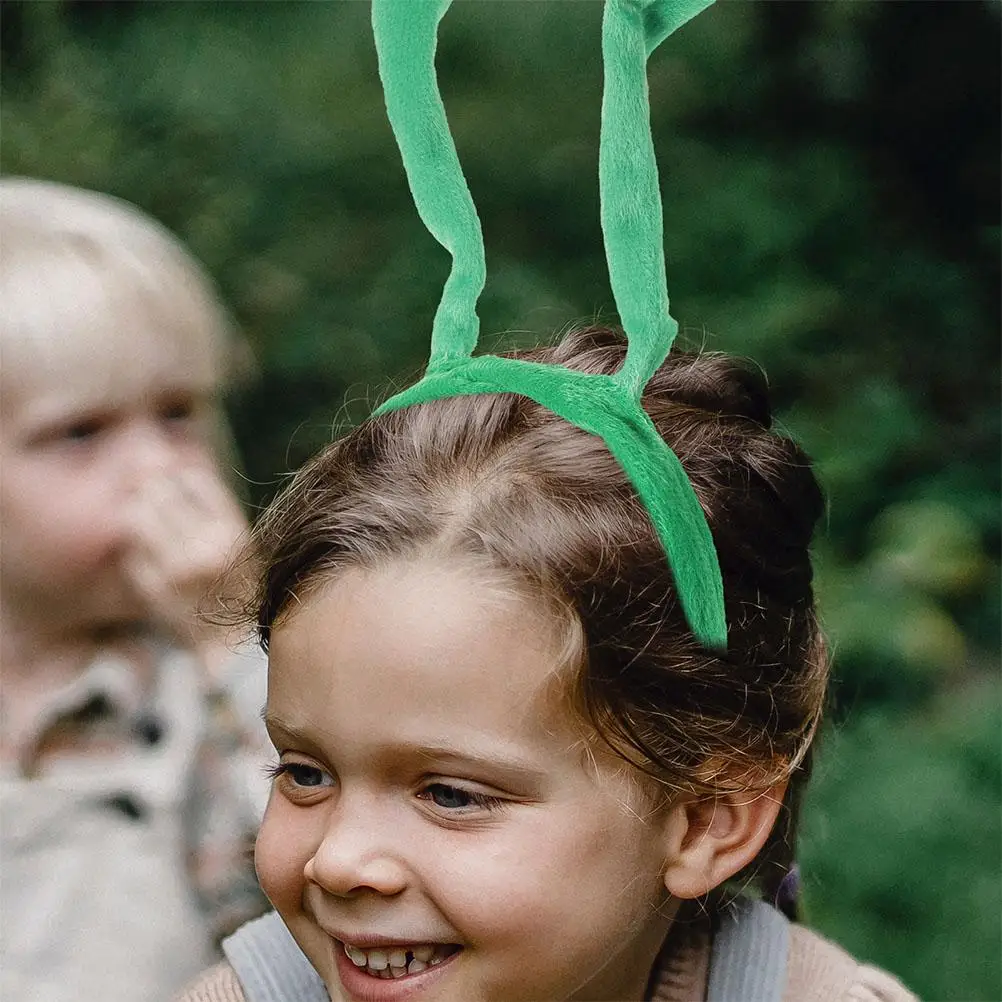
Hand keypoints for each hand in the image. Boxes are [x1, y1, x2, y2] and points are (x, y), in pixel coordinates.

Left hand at [121, 465, 250, 676]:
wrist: (235, 647)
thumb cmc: (245, 591)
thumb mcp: (243, 546)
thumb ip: (216, 512)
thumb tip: (179, 473)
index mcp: (232, 533)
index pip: (195, 481)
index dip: (180, 475)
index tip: (174, 478)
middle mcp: (202, 548)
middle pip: (161, 495)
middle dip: (151, 489)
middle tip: (149, 493)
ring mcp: (175, 570)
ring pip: (137, 520)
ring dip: (136, 514)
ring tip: (142, 518)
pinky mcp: (154, 590)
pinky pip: (131, 555)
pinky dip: (135, 551)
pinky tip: (146, 554)